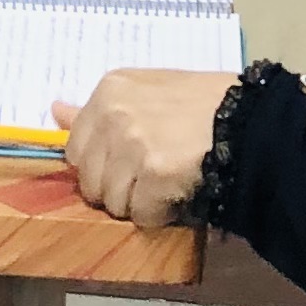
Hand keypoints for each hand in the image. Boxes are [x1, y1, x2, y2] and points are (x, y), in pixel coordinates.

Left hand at [54, 67, 231, 227]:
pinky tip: (178, 195)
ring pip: (113, 202)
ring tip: (166, 185)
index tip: (126, 164)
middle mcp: (113, 115)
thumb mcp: (148, 90)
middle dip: (116, 189)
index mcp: (109, 91)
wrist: (251, 120)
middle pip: (89, 181)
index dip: (101, 164)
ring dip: (139, 203)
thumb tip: (54, 110)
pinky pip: (142, 216)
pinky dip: (160, 215)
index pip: (75, 148)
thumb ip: (99, 106)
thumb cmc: (204, 102)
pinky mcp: (154, 174)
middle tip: (148, 180)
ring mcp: (132, 145)